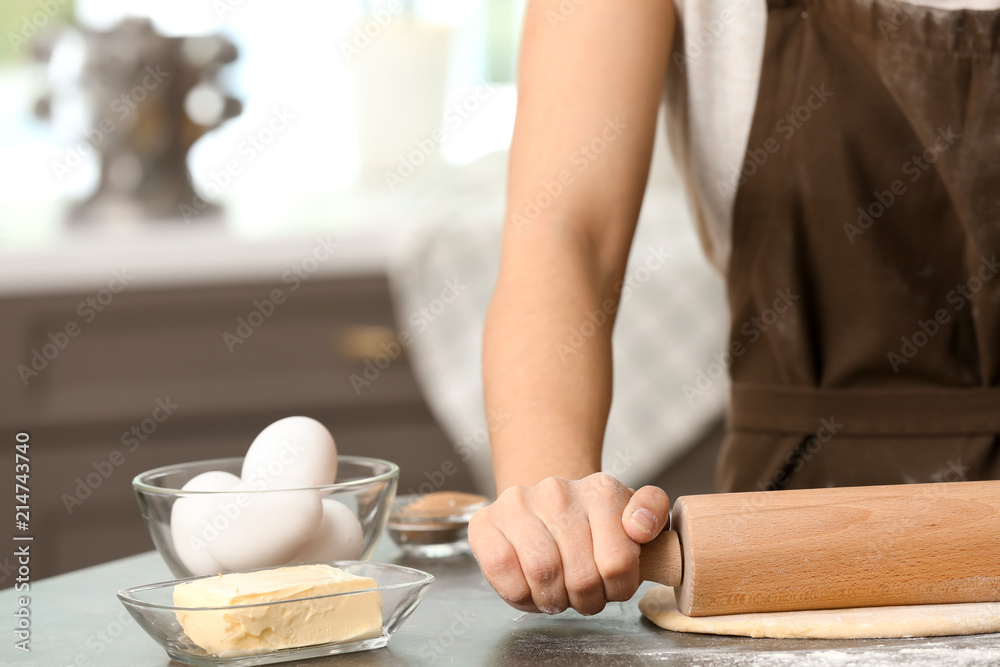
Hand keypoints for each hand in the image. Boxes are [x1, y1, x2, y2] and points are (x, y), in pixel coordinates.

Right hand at [469, 473, 669, 614]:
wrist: (545, 510)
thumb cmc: (592, 526)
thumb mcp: (632, 517)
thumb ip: (651, 513)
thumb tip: (638, 527)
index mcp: (601, 490)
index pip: (618, 562)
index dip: (618, 589)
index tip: (612, 584)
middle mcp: (558, 490)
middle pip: (582, 576)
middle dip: (586, 599)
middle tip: (584, 594)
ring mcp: (519, 503)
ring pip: (542, 573)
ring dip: (553, 599)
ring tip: (558, 592)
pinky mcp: (486, 523)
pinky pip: (504, 572)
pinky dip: (521, 594)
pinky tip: (531, 585)